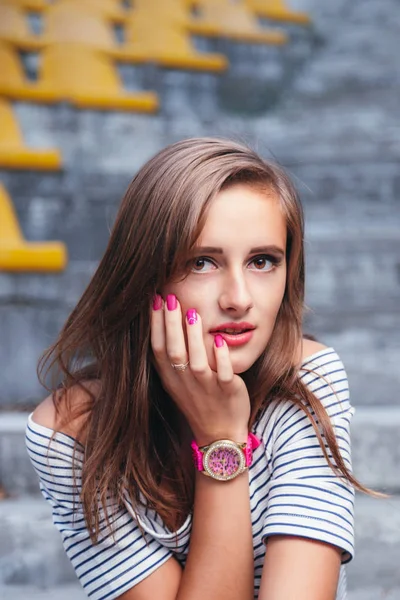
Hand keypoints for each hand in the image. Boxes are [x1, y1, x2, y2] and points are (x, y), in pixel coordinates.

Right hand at [150, 294, 250, 445]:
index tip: (156, 299)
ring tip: (193, 313)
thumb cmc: (199, 400)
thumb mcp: (178, 381)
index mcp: (171, 378)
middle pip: (174, 351)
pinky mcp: (227, 392)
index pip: (158, 348)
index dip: (155, 324)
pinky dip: (221, 357)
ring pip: (196, 361)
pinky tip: (219, 339)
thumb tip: (167, 320)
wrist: (220, 433)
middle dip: (170, 324)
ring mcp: (206, 388)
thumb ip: (172, 356)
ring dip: (194, 337)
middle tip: (171, 297)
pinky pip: (224, 374)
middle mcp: (185, 383)